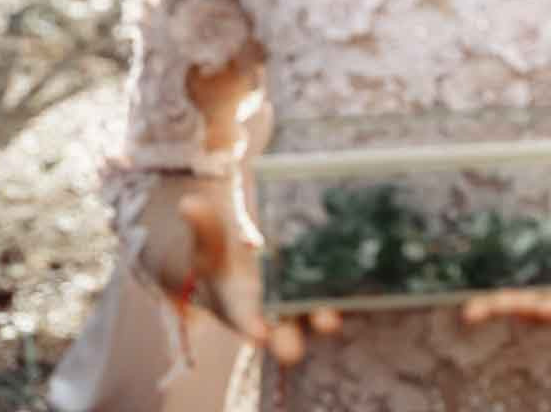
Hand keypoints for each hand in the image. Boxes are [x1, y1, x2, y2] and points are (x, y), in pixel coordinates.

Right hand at [157, 183, 343, 364]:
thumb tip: (189, 204)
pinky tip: (361, 283)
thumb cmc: (222, 259)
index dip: (251, 327)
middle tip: (293, 348)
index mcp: (240, 308)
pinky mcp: (327, 288)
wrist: (249, 261)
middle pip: (284, 331)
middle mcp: (274, 313)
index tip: (257, 334)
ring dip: (324, 316)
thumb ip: (203, 228)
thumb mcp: (208, 245)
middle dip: (289, 339)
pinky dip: (349, 290)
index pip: (246, 321)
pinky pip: (340, 292)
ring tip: (332, 320)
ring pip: (315, 315)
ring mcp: (302, 304)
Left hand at [461, 231, 550, 334]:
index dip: (546, 310)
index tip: (526, 310)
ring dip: (496, 297)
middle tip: (470, 312)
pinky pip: (530, 275)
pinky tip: (483, 264)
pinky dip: (509, 272)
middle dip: (504, 308)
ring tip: (465, 302)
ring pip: (526, 294)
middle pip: (535, 308)